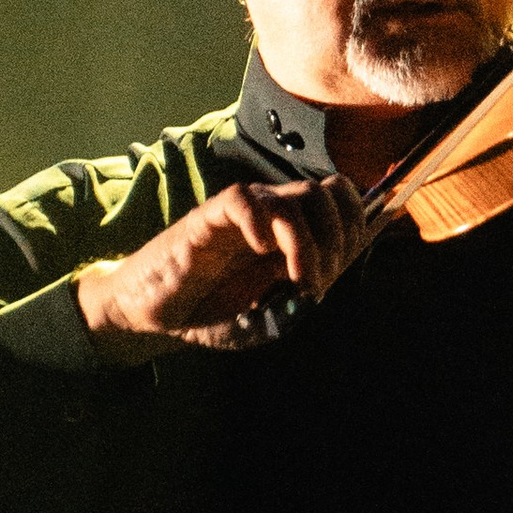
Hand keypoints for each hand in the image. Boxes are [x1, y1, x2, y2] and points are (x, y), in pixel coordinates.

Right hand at [74, 176, 363, 358]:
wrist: (158, 318)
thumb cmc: (213, 314)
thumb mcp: (268, 319)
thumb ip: (301, 301)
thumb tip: (325, 286)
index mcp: (293, 235)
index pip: (341, 201)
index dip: (355, 226)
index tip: (341, 269)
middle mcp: (272, 217)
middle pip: (325, 193)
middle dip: (337, 237)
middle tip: (317, 283)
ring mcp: (242, 216)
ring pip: (293, 198)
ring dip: (306, 241)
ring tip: (296, 280)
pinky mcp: (208, 218)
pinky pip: (243, 199)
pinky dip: (260, 220)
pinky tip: (260, 249)